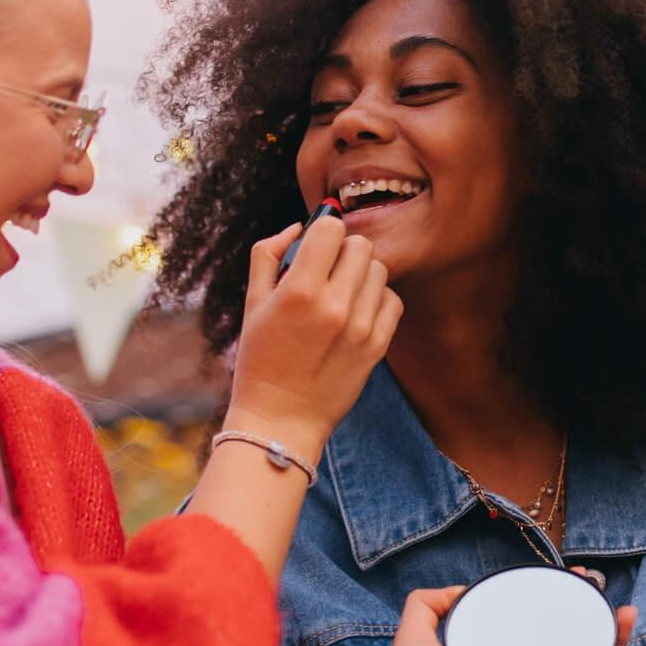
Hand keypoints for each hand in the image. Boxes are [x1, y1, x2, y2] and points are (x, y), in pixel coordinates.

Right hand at [226, 216, 400, 455]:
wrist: (280, 419)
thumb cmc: (260, 359)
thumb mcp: (252, 303)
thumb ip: (268, 254)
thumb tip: (298, 226)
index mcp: (298, 291)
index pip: (331, 228)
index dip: (322, 231)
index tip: (316, 246)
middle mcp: (334, 306)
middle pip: (360, 245)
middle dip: (343, 251)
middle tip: (327, 271)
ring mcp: (360, 327)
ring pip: (379, 270)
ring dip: (361, 275)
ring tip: (340, 295)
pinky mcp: (377, 346)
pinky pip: (393, 300)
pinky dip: (377, 300)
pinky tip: (356, 312)